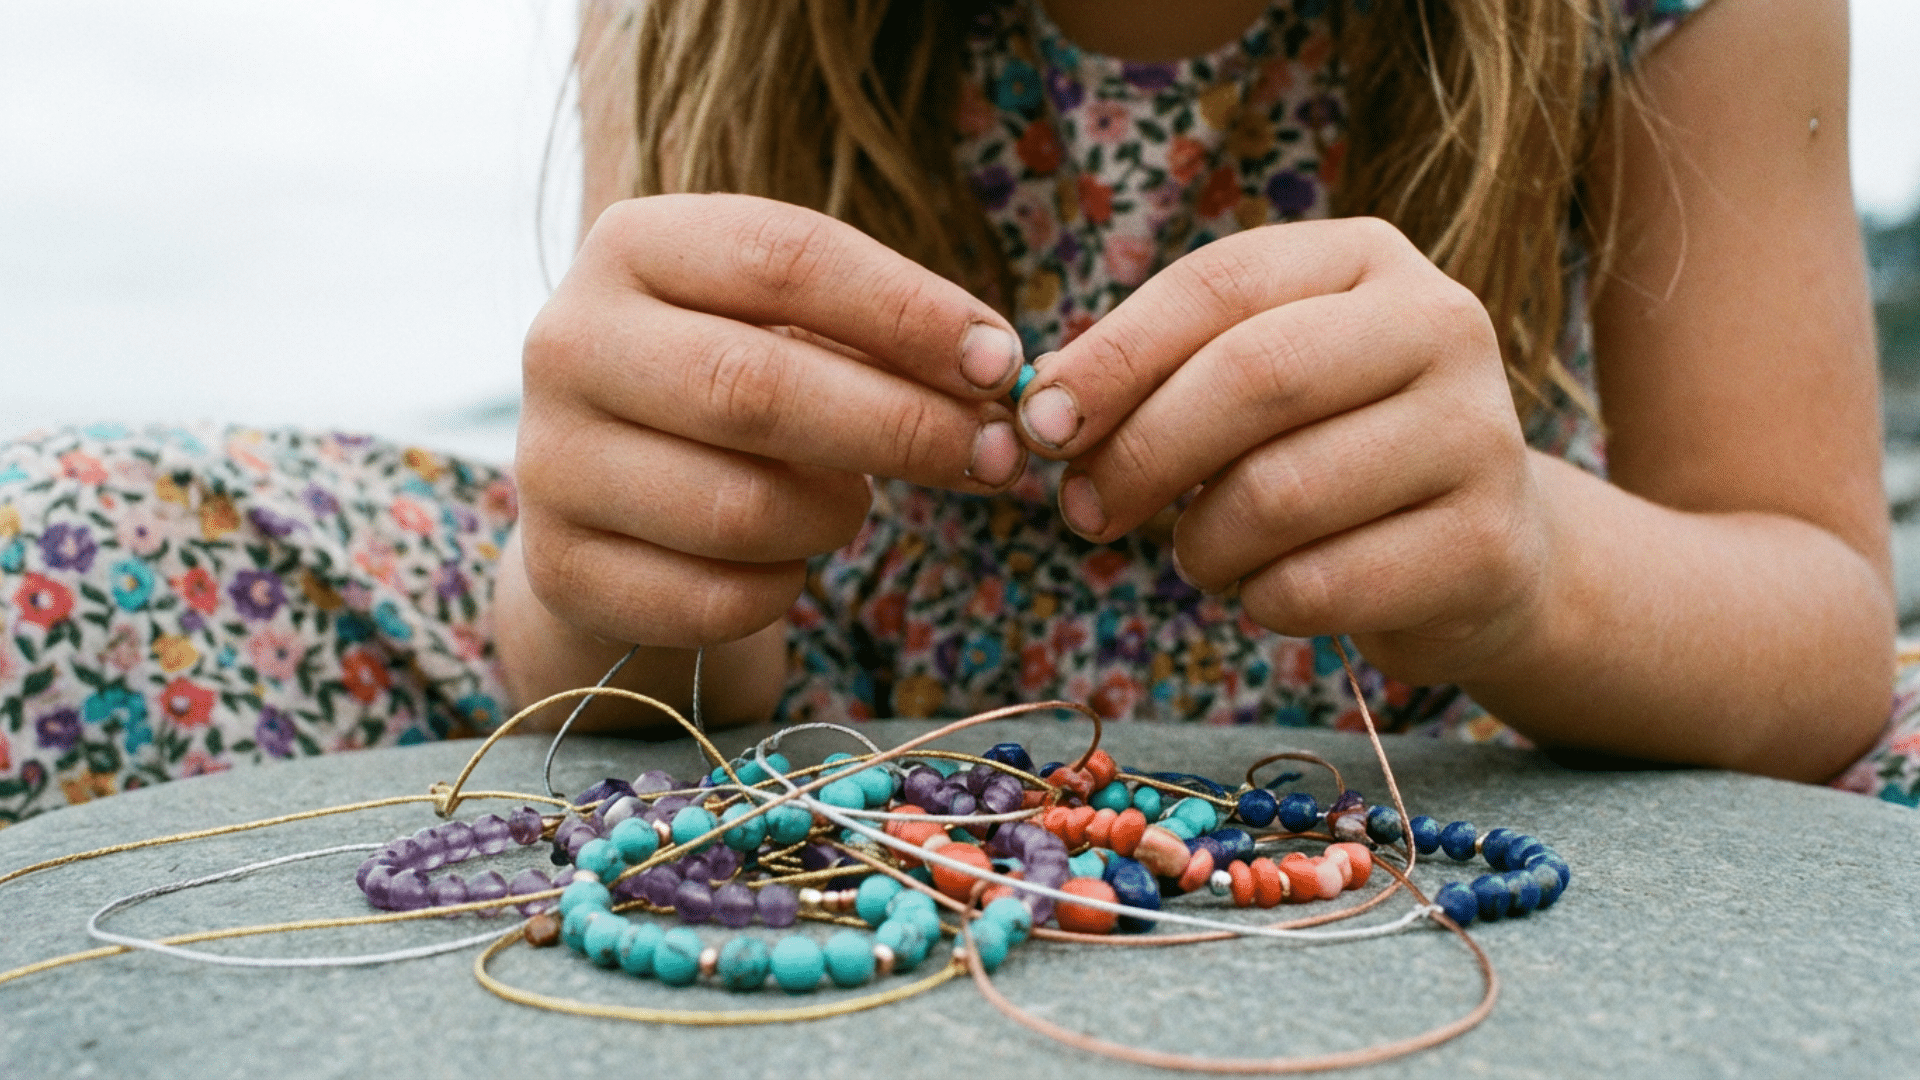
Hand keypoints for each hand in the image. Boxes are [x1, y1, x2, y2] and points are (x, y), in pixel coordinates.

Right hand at [515, 194, 1026, 648]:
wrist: (609, 491)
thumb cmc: (732, 384)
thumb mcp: (791, 327)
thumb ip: (884, 339)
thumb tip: (996, 379)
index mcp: (632, 244)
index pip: (784, 258)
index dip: (908, 312)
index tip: (1003, 365)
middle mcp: (569, 341)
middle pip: (754, 387)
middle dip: (901, 427)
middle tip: (995, 456)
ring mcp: (550, 461)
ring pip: (740, 509)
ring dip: (836, 515)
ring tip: (853, 502)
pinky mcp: (561, 569)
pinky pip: (716, 600)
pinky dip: (784, 588)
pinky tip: (787, 561)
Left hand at [1015, 217, 1549, 684]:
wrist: (1485, 550)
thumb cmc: (1333, 451)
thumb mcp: (1258, 383)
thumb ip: (1160, 375)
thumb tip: (1045, 408)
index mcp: (1368, 260)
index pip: (1218, 284)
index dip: (1114, 356)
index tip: (1039, 424)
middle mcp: (1439, 326)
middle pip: (1251, 379)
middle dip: (1140, 454)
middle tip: (1084, 511)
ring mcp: (1477, 435)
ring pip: (1278, 494)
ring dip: (1201, 543)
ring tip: (1202, 552)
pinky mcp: (1483, 546)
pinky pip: (1316, 585)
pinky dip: (1259, 601)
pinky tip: (1267, 589)